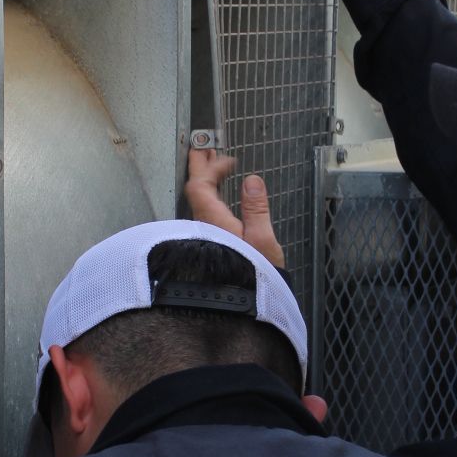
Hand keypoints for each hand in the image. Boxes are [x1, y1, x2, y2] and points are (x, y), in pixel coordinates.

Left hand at [184, 148, 284, 267]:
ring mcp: (202, 239)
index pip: (201, 185)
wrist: (242, 308)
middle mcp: (202, 228)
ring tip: (212, 168)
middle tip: (203, 147)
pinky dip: (209, 198)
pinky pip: (203, 214)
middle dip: (200, 167)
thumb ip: (256, 208)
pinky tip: (216, 199)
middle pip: (195, 191)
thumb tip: (251, 179)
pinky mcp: (206, 249)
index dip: (210, 168)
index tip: (228, 158)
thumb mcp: (262, 240)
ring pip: (198, 203)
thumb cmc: (253, 276)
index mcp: (213, 222)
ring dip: (205, 182)